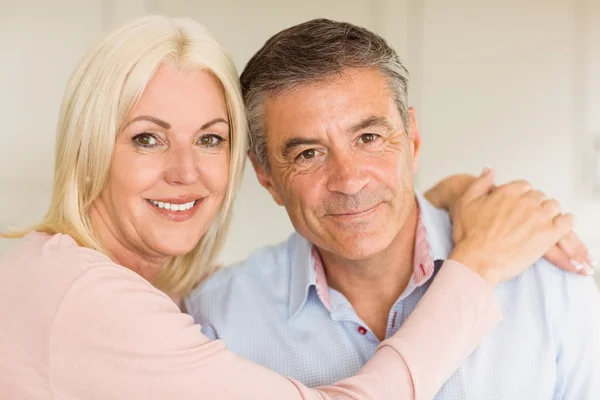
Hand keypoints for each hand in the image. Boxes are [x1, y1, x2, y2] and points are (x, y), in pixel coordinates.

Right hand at [449, 168, 574, 285]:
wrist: (479, 260)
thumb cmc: (470, 235)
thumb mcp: (466, 202)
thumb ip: (480, 183)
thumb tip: (490, 171)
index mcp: (508, 192)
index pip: (524, 186)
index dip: (522, 196)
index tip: (518, 206)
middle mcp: (526, 201)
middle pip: (539, 196)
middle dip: (534, 205)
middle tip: (527, 219)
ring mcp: (539, 217)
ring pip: (553, 207)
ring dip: (549, 213)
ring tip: (541, 224)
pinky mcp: (549, 234)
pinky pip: (567, 222)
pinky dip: (565, 223)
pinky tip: (559, 227)